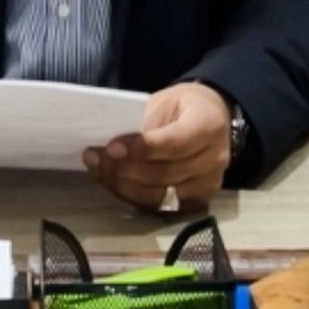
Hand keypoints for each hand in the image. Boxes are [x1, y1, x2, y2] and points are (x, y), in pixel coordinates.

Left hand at [82, 82, 231, 212]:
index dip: (142, 148)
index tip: (112, 147)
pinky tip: (115, 182)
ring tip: (98, 169)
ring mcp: (209, 182)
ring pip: (162, 194)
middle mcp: (215, 158)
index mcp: (208, 125)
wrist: (208, 115)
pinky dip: (134, 196)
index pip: (175, 143)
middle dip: (125, 168)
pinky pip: (162, 207)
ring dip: (124, 184)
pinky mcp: (199, 199)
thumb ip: (143, 124)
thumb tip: (113, 147)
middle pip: (166, 173)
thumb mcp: (162, 101)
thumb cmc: (180, 106)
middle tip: (94, 158)